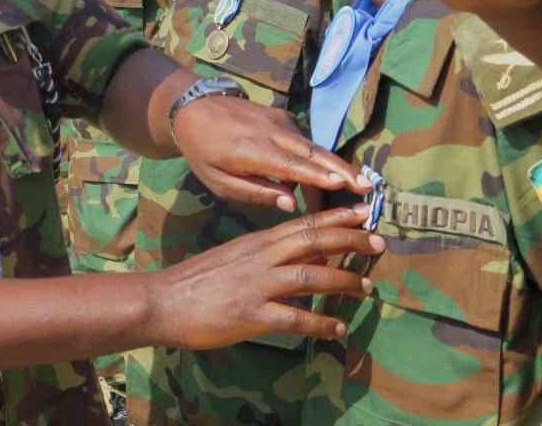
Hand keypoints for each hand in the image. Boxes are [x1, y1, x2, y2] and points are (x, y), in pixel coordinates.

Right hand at [152, 205, 382, 349]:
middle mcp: (260, 258)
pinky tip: (337, 329)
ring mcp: (256, 286)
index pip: (303, 223)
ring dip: (343, 282)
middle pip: (313, 242)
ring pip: (310, 277)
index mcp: (256, 242)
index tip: (364, 211)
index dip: (336, 217)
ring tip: (366, 289)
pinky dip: (321, 324)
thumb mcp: (233, 257)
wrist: (161, 300)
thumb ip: (268, 255)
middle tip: (379, 244)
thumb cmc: (196, 280)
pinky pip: (295, 318)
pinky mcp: (251, 315)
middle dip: (350, 241)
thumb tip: (308, 256)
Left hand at [172, 94, 368, 210]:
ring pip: (313, 146)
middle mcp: (269, 132)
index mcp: (249, 150)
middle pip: (311, 152)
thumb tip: (292, 203)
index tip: (342, 184)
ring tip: (359, 185)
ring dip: (336, 166)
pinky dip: (318, 159)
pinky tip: (331, 177)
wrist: (194, 107)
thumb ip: (255, 192)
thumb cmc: (203, 151)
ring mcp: (279, 121)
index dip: (316, 175)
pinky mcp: (283, 118)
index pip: (289, 164)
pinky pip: (305, 141)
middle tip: (367, 187)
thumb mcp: (218, 180)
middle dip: (341, 169)